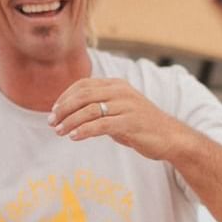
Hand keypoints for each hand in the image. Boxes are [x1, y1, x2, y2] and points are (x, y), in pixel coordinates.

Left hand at [49, 77, 188, 160]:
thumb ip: (98, 108)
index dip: (65, 97)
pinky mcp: (130, 123)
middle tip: (51, 122)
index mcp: (117, 85)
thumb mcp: (118, 111)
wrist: (170, 137)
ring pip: (89, 110)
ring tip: (59, 132)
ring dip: (70, 122)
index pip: (83, 85)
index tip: (54, 111)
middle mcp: (121, 91)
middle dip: (63, 109)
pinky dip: (84, 131)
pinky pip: (101, 125)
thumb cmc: (140, 125)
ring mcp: (126, 106)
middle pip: (83, 95)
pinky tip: (74, 137)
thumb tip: (71, 113)